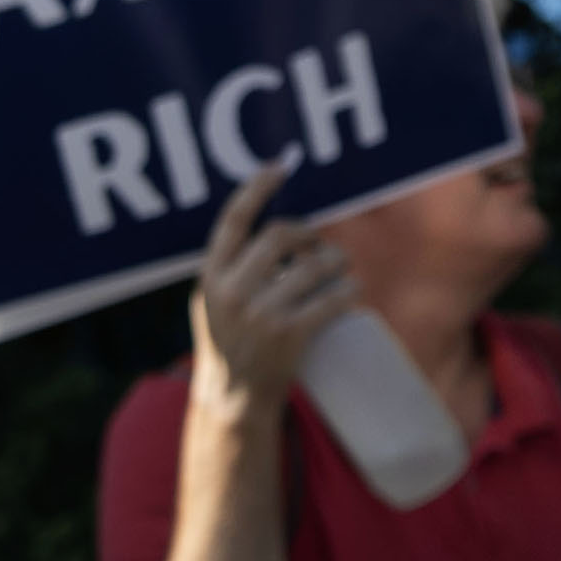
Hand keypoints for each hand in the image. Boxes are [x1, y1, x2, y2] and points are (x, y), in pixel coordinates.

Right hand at [191, 162, 355, 410]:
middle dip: (308, 235)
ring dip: (337, 262)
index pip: (233, 220)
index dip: (256, 188)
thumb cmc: (226, 340)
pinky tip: (350, 293)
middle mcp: (232, 290)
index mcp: (210, 276)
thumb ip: (229, 268)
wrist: (232, 395)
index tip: (280, 166)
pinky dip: (348, 292)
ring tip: (341, 269)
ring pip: (315, 266)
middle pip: (279, 236)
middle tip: (319, 245)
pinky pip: (333, 300)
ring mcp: (261, 313)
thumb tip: (271, 225)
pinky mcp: (290, 334)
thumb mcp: (211, 300)